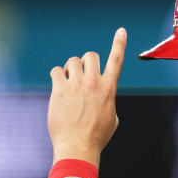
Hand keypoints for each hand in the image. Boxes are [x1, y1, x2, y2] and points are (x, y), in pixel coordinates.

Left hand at [47, 28, 126, 167]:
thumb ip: (108, 102)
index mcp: (109, 89)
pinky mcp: (60, 89)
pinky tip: (58, 87)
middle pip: (90, 56)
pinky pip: (56, 71)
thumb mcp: (112, 119)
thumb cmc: (96, 137)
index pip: (117, 60)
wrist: (78, 146)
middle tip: (81, 76)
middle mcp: (94, 83)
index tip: (121, 31)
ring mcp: (77, 84)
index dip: (119, 44)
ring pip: (72, 61)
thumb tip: (103, 100)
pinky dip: (57, 76)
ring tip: (69, 83)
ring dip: (70, 69)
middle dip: (86, 62)